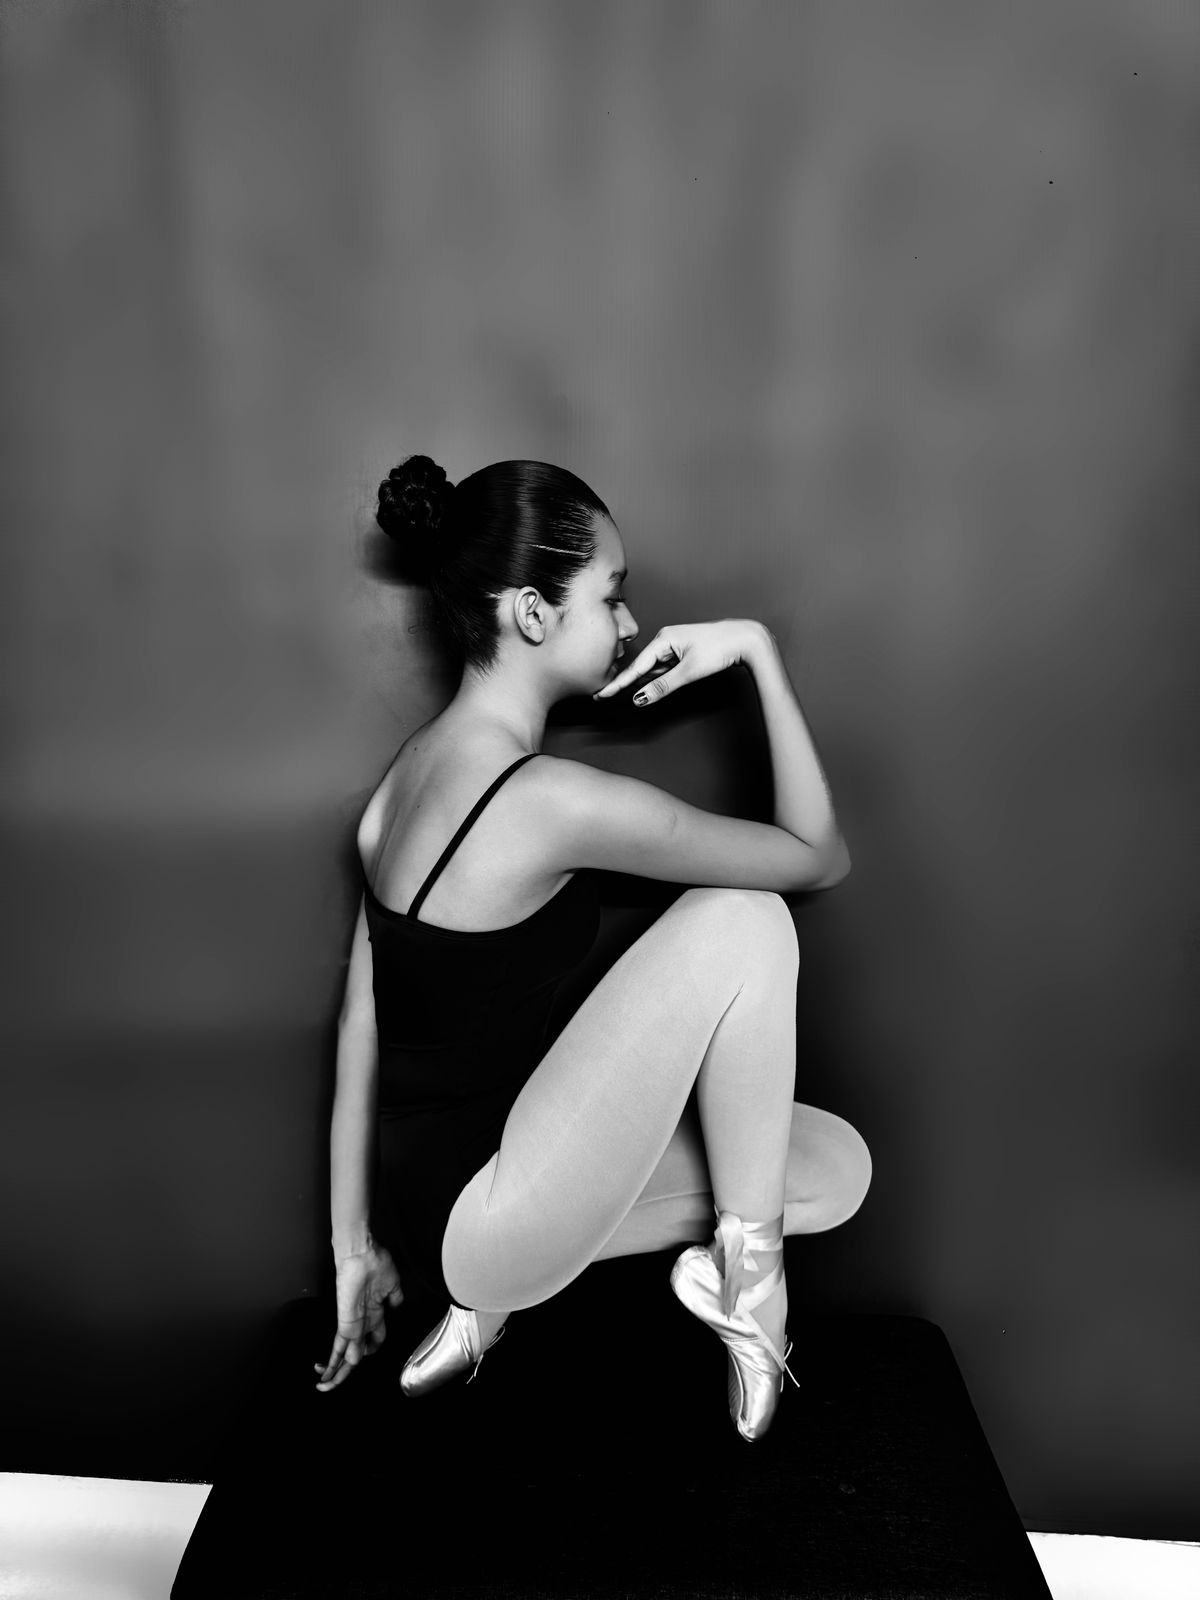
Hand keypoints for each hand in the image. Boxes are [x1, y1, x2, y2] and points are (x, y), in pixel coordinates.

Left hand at [314, 1243, 403, 1391]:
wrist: (362, 1253)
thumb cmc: (376, 1262)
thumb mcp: (394, 1283)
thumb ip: (395, 1299)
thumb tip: (396, 1308)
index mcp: (376, 1313)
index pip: (373, 1339)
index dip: (372, 1349)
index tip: (366, 1353)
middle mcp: (363, 1322)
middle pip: (356, 1353)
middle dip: (347, 1369)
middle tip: (334, 1381)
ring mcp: (353, 1324)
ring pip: (344, 1355)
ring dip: (337, 1373)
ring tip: (324, 1385)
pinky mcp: (345, 1323)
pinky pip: (339, 1348)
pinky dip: (334, 1363)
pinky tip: (327, 1375)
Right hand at [592, 619, 762, 705]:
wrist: (746, 639)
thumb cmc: (720, 649)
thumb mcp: (689, 671)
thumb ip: (662, 686)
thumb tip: (640, 698)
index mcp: (664, 640)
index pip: (636, 667)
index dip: (618, 684)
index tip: (601, 694)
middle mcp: (666, 640)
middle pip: (641, 667)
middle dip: (624, 682)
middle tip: (603, 696)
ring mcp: (675, 646)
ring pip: (653, 668)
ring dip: (640, 681)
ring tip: (616, 692)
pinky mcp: (684, 652)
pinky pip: (664, 668)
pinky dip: (655, 678)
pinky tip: (646, 685)